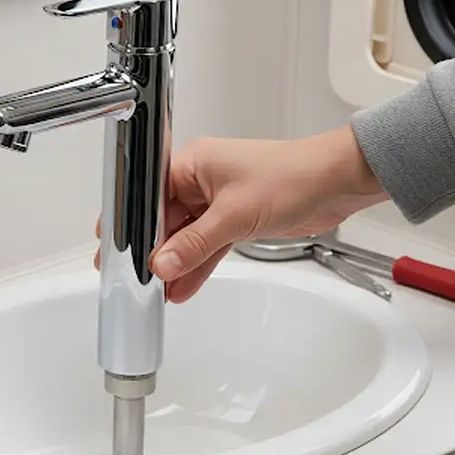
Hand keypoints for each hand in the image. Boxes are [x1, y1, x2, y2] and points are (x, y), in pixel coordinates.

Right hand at [94, 125, 387, 302]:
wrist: (337, 183)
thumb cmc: (293, 176)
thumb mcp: (234, 214)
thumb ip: (195, 244)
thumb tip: (163, 263)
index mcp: (192, 163)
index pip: (148, 196)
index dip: (132, 224)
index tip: (118, 251)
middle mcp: (200, 180)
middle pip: (164, 220)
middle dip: (154, 251)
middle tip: (136, 278)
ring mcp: (217, 201)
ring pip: (186, 237)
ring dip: (176, 263)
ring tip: (158, 291)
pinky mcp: (234, 218)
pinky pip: (207, 245)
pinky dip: (198, 265)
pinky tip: (183, 286)